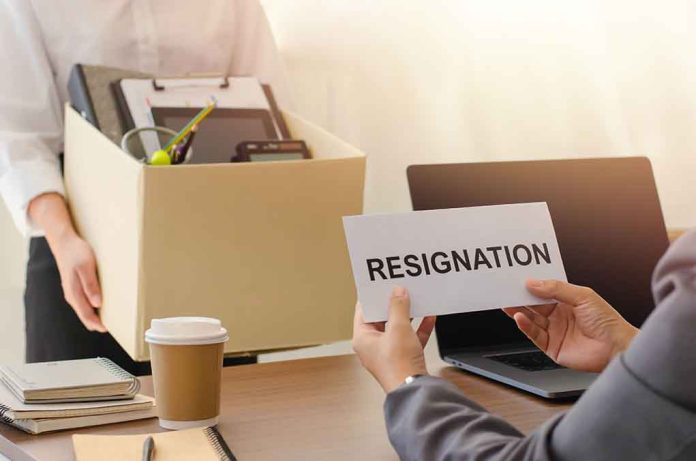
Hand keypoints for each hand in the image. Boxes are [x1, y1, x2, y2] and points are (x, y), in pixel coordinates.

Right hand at [28, 193, 105, 332]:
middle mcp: (72, 295)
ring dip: (94, 316)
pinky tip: (99, 307)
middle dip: (96, 323)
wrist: (64, 242)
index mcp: (74, 292)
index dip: (97, 324)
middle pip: (84, 315)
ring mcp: (72, 291)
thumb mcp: (86, 267)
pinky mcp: (74, 286)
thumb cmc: (76, 253)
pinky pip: (83, 302)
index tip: (107, 329)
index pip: (86, 314)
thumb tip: (97, 304)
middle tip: (111, 328)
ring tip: (107, 321)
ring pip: (83, 310)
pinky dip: (91, 308)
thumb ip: (91, 285)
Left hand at [352, 286, 435, 392]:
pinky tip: (429, 316)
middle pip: (382, 319)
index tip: (382, 285)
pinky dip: (419, 327)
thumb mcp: (398, 328)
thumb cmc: (399, 365)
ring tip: (416, 299)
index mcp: (363, 339)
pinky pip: (410, 338)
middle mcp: (373, 346)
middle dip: (393, 305)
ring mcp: (389, 352)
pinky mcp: (404, 358)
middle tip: (402, 289)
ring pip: (397, 328)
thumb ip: (398, 307)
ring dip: (408, 315)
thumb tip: (397, 292)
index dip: (373, 297)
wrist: (415, 390)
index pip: (364, 311)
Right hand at [504, 279, 637, 372]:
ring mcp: (555, 331)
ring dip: (519, 311)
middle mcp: (559, 316)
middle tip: (507, 291)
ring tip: (508, 304)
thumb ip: (556, 289)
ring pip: (531, 319)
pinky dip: (525, 326)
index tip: (518, 279)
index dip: (531, 285)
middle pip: (534, 305)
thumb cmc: (608, 322)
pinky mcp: (551, 347)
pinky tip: (520, 318)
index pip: (543, 291)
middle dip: (520, 298)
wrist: (616, 348)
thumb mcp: (583, 296)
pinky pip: (534, 335)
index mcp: (567, 301)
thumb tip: (533, 283)